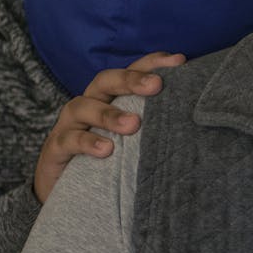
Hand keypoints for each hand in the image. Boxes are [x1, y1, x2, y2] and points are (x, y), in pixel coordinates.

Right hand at [32, 52, 184, 201]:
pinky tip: (106, 149)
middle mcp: (90, 103)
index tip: (179, 61)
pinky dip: (87, 142)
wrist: (68, 191)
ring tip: (134, 124)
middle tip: (156, 85)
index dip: (151, 63)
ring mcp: (70, 124)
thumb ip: (155, 125)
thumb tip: (196, 116)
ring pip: (84, 106)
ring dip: (110, 114)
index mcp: (110, 97)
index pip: (130, 71)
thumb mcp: (134, 141)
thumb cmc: (109, 160)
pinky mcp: (56, 148)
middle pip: (106, 81)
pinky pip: (69, 140)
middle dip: (130, 80)